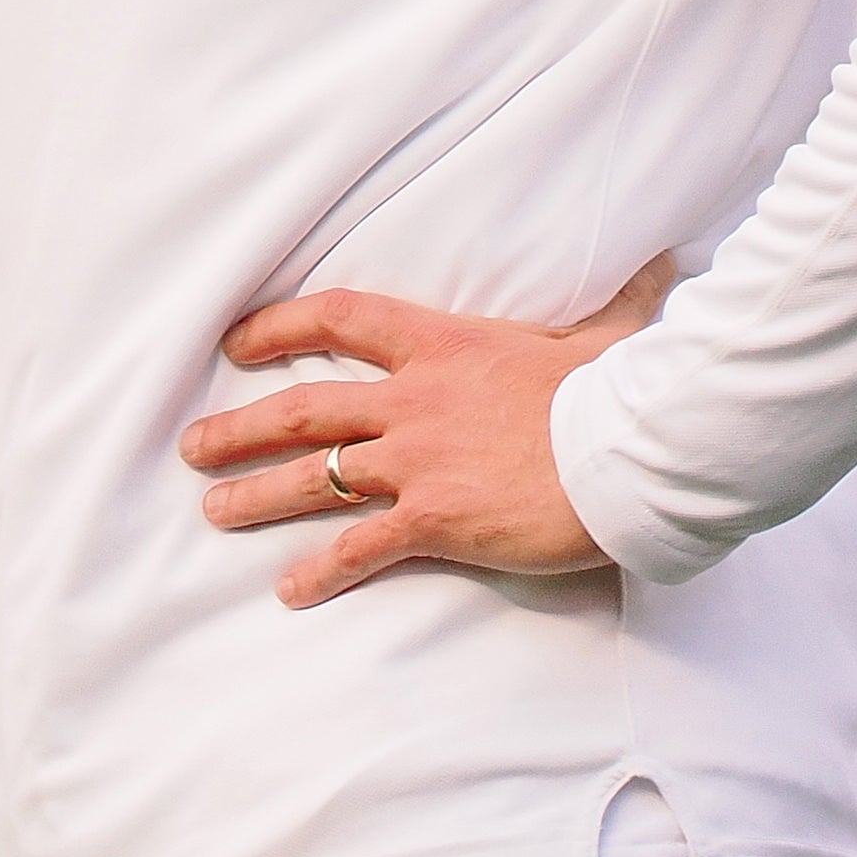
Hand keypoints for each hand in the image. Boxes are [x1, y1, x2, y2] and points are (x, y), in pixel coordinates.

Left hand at [179, 259, 677, 607]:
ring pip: (313, 477)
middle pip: (304, 407)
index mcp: (445, 345)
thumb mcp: (609, 334)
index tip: (239, 342)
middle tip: (194, 445)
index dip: (282, 326)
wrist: (630, 453)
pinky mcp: (434, 519)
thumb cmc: (619, 391)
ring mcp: (418, 461)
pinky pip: (359, 547)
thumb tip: (663, 267)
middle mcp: (415, 401)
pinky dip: (320, 571)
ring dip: (256, 495)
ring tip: (214, 510)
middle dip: (241, 427)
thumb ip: (620, 303)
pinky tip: (290, 590)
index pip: (343, 319)